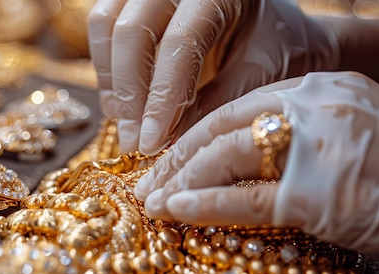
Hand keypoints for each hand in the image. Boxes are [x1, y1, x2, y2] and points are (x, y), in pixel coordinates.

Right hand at [88, 0, 339, 154]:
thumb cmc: (275, 47)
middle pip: (132, 31)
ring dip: (112, 82)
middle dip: (129, 95)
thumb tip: (167, 141)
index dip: (161, 98)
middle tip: (133, 144)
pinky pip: (102, 26)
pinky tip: (122, 105)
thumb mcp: (260, 75)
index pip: (179, 44)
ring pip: (106, 24)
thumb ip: (217, 105)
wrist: (275, 26)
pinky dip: (107, 69)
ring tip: (126, 127)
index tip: (152, 143)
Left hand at [134, 71, 378, 273]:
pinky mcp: (320, 194)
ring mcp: (317, 147)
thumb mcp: (361, 130)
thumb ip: (309, 134)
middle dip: (178, 155)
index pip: (241, 106)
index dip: (198, 133)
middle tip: (149, 179)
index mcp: (325, 89)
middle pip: (223, 126)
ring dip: (182, 181)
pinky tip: (177, 210)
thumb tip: (254, 157)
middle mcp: (317, 106)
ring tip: (153, 200)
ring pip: (226, 157)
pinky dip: (207, 205)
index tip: (172, 154)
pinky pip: (247, 198)